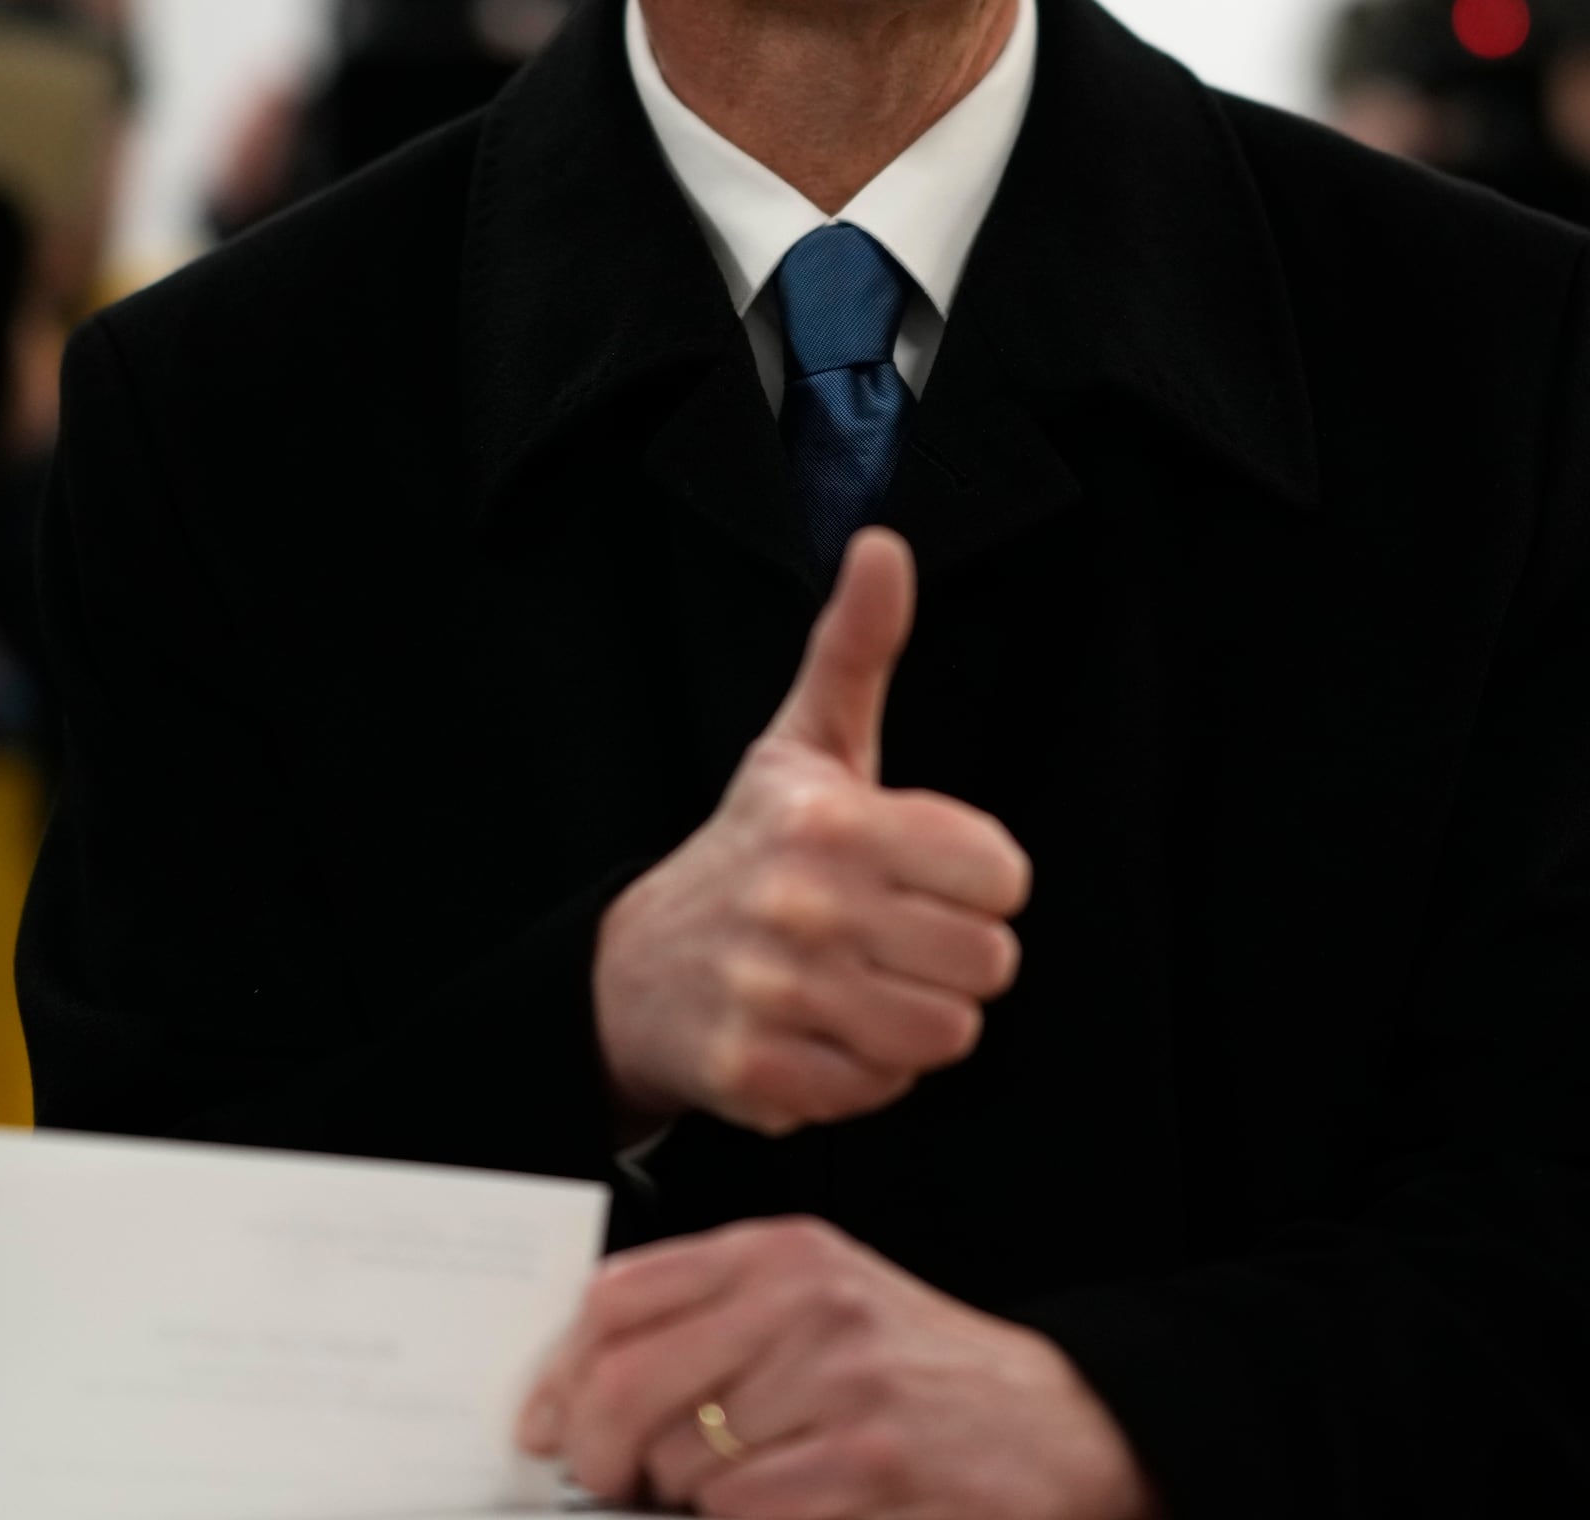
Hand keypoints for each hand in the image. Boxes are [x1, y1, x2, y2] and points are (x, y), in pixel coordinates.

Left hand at [521, 1217, 1163, 1519]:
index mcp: (784, 1255)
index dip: (560, 1373)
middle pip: (628, 1388)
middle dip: (599, 1456)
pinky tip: (792, 1508)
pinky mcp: (868, 1474)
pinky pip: (743, 1517)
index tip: (543, 1423)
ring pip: (682, 1467)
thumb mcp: (819, 1305)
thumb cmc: (919, 1372)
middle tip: (610, 1485)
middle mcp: (808, 1306)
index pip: (618, 1297)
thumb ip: (714, 1317)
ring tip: (743, 1490)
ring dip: (687, 1502)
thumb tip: (580, 1383)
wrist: (1060, 1427)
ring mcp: (841, 1390)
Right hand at [593, 528, 1030, 1134]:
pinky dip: (866, 1070)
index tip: (925, 870)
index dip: (977, 876)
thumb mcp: (807, 740)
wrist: (633, 968)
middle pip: (988, 961)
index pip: (1002, 874)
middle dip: (955, 950)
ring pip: (946, 1034)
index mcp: (832, 820)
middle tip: (895, 931)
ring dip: (916, 1015)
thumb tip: (884, 545)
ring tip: (864, 979)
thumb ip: (857, 646)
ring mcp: (778, 996)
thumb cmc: (753, 846)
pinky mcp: (761, 1074)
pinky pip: (884, 1090)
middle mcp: (803, 906)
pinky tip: (826, 1029)